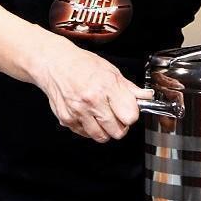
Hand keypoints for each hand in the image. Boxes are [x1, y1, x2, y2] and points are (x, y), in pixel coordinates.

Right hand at [28, 33, 149, 142]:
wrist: (54, 63)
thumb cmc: (82, 64)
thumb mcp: (110, 70)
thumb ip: (128, 88)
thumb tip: (146, 97)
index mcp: (106, 86)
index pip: (130, 116)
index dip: (131, 114)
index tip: (128, 110)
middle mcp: (92, 101)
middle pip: (117, 131)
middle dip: (120, 125)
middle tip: (116, 115)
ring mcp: (78, 112)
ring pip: (102, 137)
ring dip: (105, 130)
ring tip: (102, 116)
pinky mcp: (67, 119)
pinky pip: (85, 134)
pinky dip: (89, 128)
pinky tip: (88, 115)